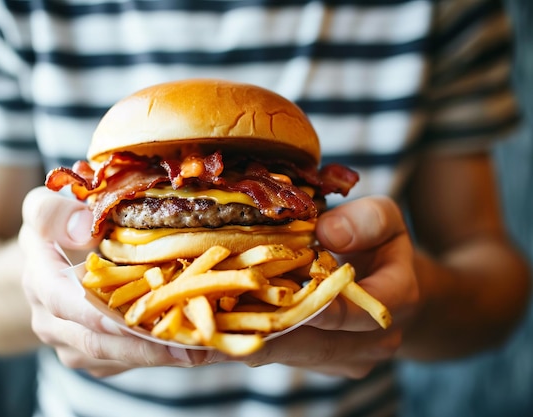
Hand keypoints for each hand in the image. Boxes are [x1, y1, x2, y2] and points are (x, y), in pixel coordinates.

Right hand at [19, 187, 199, 376]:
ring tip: (209, 348)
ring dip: (164, 355)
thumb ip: (54, 213)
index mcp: (42, 284)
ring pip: (119, 358)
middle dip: (147, 347)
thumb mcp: (44, 210)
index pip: (66, 303)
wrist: (44, 270)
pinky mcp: (97, 357)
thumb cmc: (53, 232)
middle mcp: (54, 324)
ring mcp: (75, 346)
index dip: (101, 314)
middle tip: (194, 346)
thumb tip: (84, 229)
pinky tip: (203, 347)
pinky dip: (165, 355)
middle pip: (99, 343)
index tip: (138, 319)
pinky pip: (130, 361)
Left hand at [229, 196, 418, 377]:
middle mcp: (371, 341)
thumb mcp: (384, 217)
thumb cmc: (382, 244)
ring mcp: (344, 359)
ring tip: (206, 334)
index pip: (354, 311)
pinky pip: (283, 355)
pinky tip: (214, 333)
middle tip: (219, 327)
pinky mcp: (320, 363)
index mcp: (396, 300)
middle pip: (314, 344)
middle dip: (266, 334)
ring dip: (249, 342)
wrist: (393, 283)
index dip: (314, 308)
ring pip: (292, 355)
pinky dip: (249, 342)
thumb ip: (365, 221)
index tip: (278, 300)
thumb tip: (327, 233)